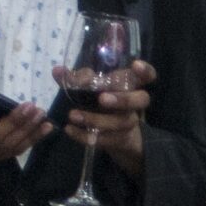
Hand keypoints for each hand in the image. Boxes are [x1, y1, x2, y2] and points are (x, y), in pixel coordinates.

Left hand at [57, 60, 152, 177]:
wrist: (112, 136)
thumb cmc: (101, 104)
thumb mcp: (90, 89)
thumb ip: (75, 80)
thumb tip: (57, 71)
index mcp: (131, 85)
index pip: (148, 75)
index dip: (145, 71)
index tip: (135, 66)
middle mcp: (135, 103)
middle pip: (142, 99)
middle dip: (122, 99)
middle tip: (102, 99)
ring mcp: (129, 122)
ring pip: (121, 122)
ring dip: (96, 119)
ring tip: (73, 115)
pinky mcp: (120, 140)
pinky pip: (106, 139)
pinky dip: (85, 135)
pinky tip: (70, 130)